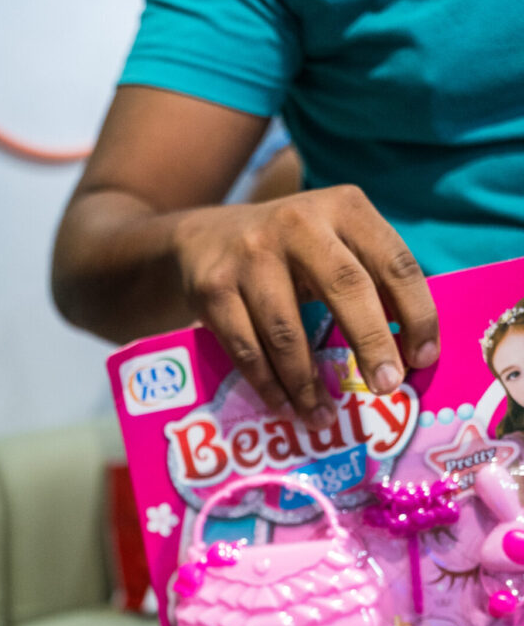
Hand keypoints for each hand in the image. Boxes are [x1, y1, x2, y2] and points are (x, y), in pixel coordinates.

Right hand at [174, 185, 439, 426]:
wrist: (201, 239)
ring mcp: (251, 256)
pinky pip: (248, 349)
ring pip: (288, 332)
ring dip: (309, 383)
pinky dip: (269, 385)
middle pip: (346, 288)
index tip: (423, 359)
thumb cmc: (288, 252)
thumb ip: (370, 277)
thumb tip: (411, 348)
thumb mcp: (332, 242)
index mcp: (343, 208)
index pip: (393, 262)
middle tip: (386, 387)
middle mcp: (298, 224)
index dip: (416, 312)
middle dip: (371, 343)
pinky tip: (285, 406)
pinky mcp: (214, 289)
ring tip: (323, 417)